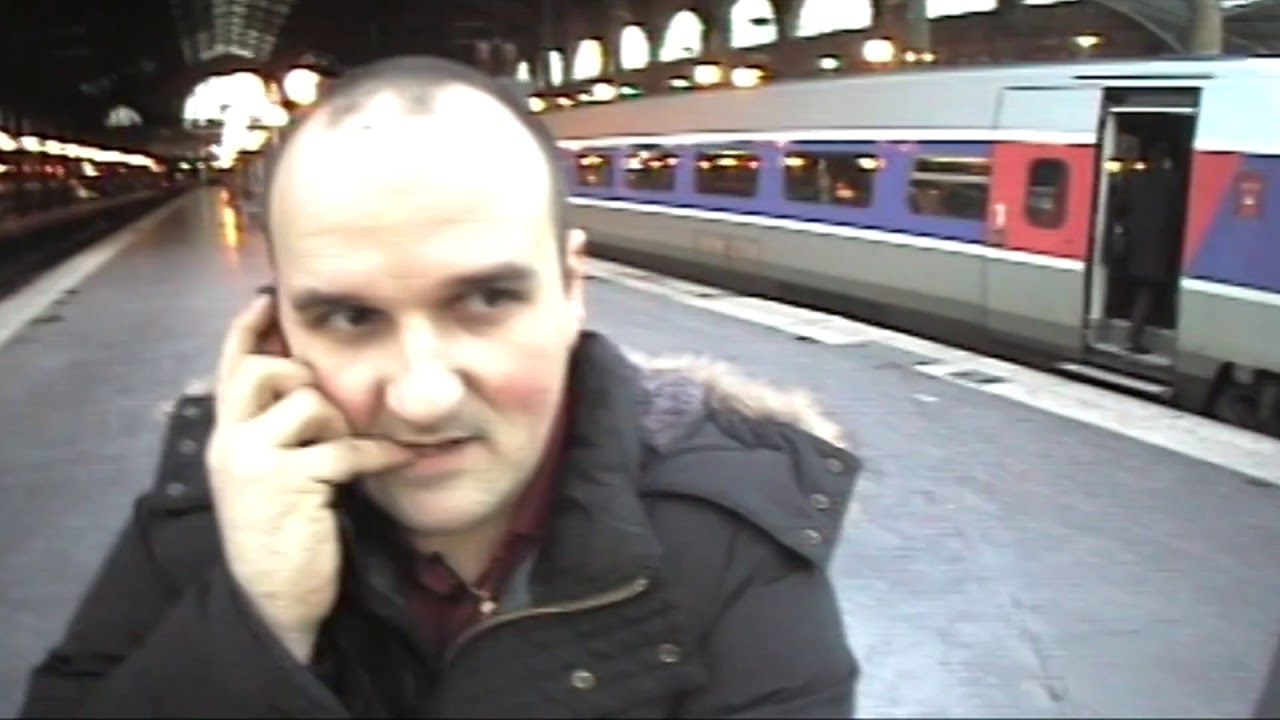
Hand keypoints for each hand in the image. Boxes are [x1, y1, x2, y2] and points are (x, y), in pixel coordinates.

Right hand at [204, 294, 412, 660]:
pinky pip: (346, 448)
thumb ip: (277, 431)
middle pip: (267, 370)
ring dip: (342, 423)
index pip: (229, 366)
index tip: (267, 298)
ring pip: (309, 403)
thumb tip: (312, 385)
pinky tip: (402, 459)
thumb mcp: (268, 474)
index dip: (248, 329)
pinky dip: (380, 453)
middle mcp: (230, 442)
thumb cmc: (281, 533)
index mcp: (224, 436)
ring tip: (348, 452)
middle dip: (308, 379)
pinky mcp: (288, 483)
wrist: (272, 599)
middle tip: (334, 414)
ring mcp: (253, 461)